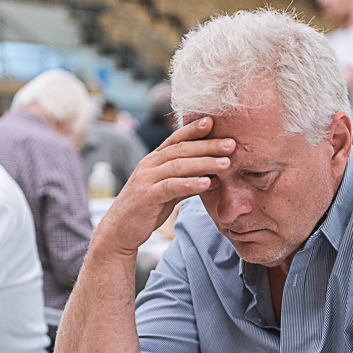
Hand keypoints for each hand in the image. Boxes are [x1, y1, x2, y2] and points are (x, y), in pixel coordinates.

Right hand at [96, 117, 234, 254]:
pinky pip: (170, 187)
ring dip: (204, 163)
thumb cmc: (148, 208)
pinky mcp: (146, 196)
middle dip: (209, 145)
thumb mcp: (170, 189)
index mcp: (156, 159)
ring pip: (178, 166)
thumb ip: (188, 179)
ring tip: (226, 163)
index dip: (194, 129)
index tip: (214, 122)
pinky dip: (189, 184)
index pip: (177, 139)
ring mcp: (146, 179)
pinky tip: (206, 183)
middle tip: (232, 144)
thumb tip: (214, 175)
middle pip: (182, 149)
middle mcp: (150, 164)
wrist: (120, 230)